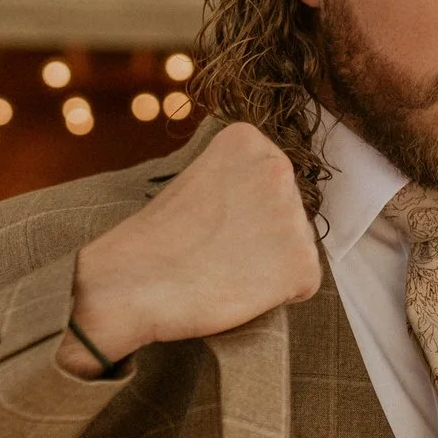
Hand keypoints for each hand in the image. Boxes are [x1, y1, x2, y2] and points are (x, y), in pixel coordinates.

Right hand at [61, 122, 321, 376]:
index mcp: (247, 140)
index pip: (270, 181)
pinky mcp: (303, 262)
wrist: (133, 284)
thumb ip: (235, 182)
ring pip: (296, 248)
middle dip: (262, 237)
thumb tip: (261, 205)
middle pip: (289, 212)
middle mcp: (279, 168)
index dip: (241, 212)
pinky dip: (278, 296)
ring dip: (269, 267)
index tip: (208, 220)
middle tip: (215, 249)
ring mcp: (294, 215)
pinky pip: (303, 285)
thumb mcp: (195, 182)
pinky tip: (239, 289)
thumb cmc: (154, 241)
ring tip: (223, 270)